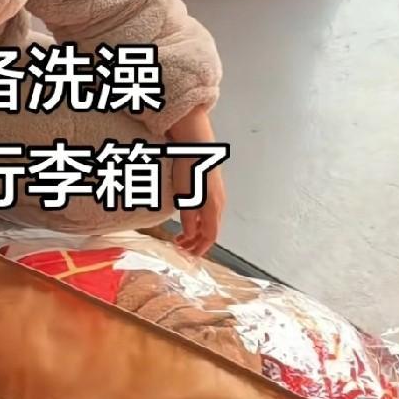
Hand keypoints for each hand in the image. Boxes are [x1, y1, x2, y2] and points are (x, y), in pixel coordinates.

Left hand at [169, 106, 225, 256]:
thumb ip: (188, 219)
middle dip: (196, 242)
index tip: (187, 256)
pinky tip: (186, 217)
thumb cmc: (188, 168)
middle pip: (210, 230)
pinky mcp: (213, 186)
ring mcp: (218, 194)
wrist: (196, 143)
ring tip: (180, 235)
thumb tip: (190, 237)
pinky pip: (208, 210)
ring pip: (209, 220)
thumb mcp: (184, 196)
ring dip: (196, 231)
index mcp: (213, 208)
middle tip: (180, 247)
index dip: (199, 249)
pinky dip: (198, 219)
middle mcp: (219, 203)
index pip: (210, 236)